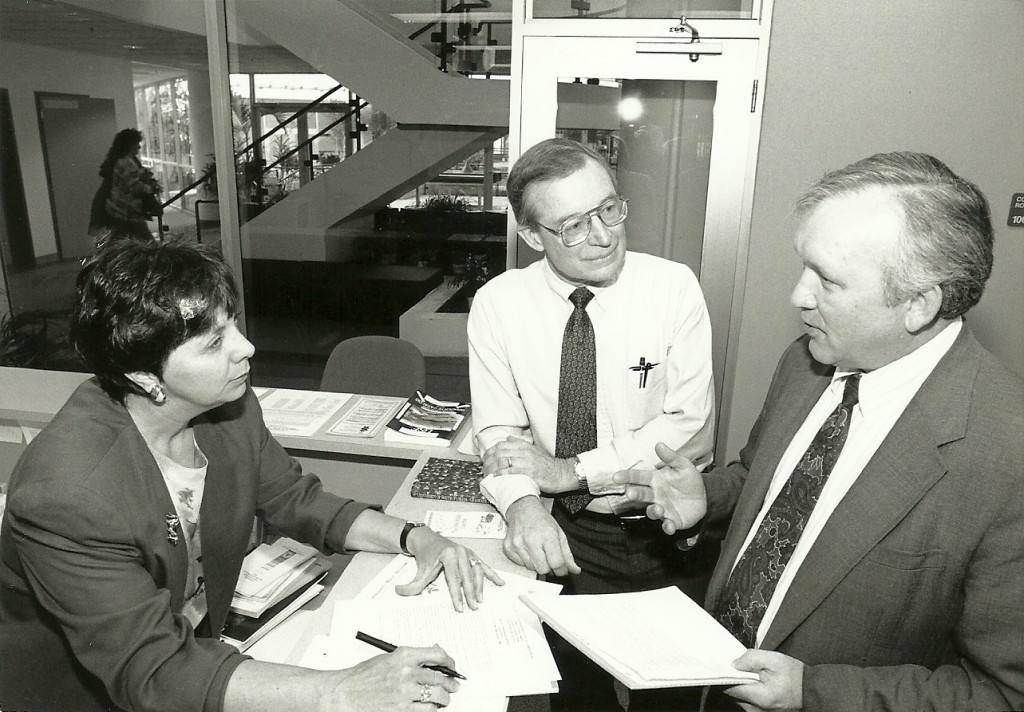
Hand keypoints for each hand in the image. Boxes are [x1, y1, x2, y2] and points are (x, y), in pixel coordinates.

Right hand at [329, 645, 461, 710]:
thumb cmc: (363, 677)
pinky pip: (427, 711)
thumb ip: (411, 657)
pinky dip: (432, 710)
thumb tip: (433, 656)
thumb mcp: (389, 658)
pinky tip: (431, 707)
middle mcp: (406, 673)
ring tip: (444, 698)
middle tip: (454, 685)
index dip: (449, 661)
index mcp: (403, 656)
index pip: (437, 655)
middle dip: (451, 683)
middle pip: (441, 677)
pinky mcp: (402, 710)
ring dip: (444, 698)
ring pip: (437, 696)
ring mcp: (405, 693)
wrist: (345, 694)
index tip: (451, 666)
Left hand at [395, 528, 503, 611]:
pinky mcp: (472, 554)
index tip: (459, 607)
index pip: (453, 578)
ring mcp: (468, 552)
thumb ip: (412, 584)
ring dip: (481, 586)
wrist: (427, 539)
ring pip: (477, 571)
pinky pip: (483, 565)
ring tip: (481, 600)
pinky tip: (500, 582)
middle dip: (471, 593)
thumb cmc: (425, 556)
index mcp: (448, 555)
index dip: (457, 594)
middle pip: (467, 576)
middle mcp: (460, 552)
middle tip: (474, 607)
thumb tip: (400, 592)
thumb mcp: (419, 570)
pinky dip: (492, 574)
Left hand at [482, 436, 575, 493]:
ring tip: (486, 472)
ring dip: (493, 466)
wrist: (560, 473)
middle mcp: (524, 452)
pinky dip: (502, 474)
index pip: (503, 444)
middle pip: (501, 452)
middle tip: (483, 465)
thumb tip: (508, 438)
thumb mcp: (534, 450)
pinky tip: (496, 476)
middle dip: (489, 459)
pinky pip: (512, 471)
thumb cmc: (547, 464)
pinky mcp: (529, 472)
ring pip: (505, 460)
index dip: (492, 450)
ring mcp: (527, 462)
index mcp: (525, 446)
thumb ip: (520, 444)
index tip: (486, 456)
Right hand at [501, 496, 580, 576]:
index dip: (561, 570)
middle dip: (549, 568)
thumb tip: (575, 570)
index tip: (561, 569)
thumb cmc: (542, 520)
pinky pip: (520, 565)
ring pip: (531, 568)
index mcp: (548, 535)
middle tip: (549, 559)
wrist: (522, 508)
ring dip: (537, 564)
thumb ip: (567, 554)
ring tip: (537, 551)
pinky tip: (527, 550)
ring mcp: (518, 544)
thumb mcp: (559, 533)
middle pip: (543, 569)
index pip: (556, 563)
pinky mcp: (508, 548)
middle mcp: (532, 540)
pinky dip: (525, 561)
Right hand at [612, 442, 706, 534]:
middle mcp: (655, 495)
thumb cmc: (689, 480)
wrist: (703, 497)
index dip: (627, 476)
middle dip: (634, 494)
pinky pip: (667, 525)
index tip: (616, 476)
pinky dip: (667, 527)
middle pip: (641, 494)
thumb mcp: (683, 465)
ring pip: (652, 511)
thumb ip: (671, 457)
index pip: (638, 477)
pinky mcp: (672, 520)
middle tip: (630, 493)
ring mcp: (662, 508)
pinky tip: (670, 526)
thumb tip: (659, 444)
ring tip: (658, 508)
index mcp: (655, 480)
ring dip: (653, 511)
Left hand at [724, 650, 803, 711]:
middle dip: (733, 680)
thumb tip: (733, 663)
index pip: (730, 688)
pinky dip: (747, 691)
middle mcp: (756, 710)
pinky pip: (747, 701)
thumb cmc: (795, 676)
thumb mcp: (774, 659)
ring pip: (739, 698)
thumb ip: (751, 659)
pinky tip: (755, 682)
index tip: (720, 665)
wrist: (811, 690)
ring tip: (749, 673)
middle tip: (737, 666)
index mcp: (760, 697)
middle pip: (733, 694)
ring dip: (741, 686)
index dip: (724, 675)